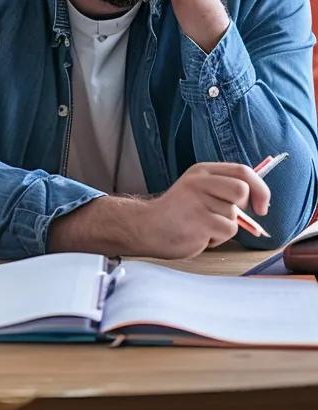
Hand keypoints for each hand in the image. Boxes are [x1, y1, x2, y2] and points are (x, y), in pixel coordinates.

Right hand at [138, 162, 270, 257]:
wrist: (148, 227)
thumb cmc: (179, 212)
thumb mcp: (199, 190)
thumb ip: (223, 188)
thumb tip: (259, 199)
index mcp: (202, 171)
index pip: (242, 170)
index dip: (260, 188)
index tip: (262, 207)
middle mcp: (200, 181)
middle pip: (241, 190)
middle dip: (242, 207)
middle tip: (227, 216)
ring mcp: (198, 200)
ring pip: (234, 215)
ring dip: (224, 227)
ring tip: (203, 226)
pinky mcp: (199, 221)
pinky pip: (227, 231)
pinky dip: (218, 239)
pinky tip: (200, 235)